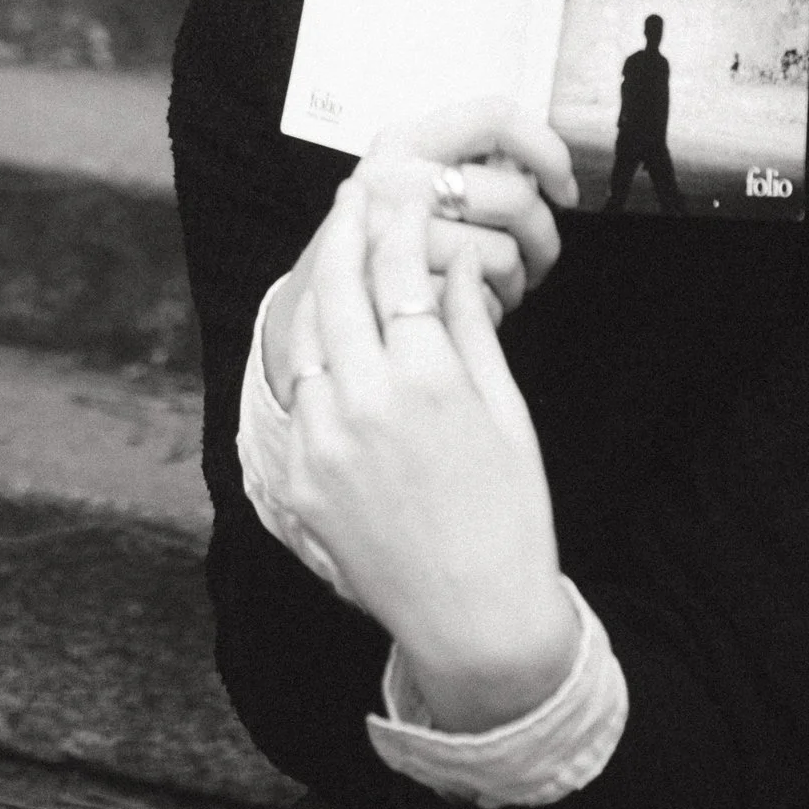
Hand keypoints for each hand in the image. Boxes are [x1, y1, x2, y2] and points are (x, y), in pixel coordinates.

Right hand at [261, 95, 575, 405]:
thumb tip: (544, 174)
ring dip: (517, 282)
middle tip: (538, 259)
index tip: (563, 190)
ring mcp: (388, 233)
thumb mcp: (410, 180)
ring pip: (505, 255)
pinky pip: (480, 302)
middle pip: (515, 195)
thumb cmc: (383, 242)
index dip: (547, 149)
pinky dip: (488, 313)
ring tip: (498, 287)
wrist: (314, 306)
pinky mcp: (392, 291)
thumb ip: (469, 165)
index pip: (496, 116)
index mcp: (403, 139)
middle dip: (544, 238)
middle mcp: (390, 177)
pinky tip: (468, 308)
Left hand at [281, 215, 577, 733]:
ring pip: (307, 337)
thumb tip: (456, 263)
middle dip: (344, 231)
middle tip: (352, 194)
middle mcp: (364, 402)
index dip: (399, 220)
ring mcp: (322, 442)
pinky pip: (299, 399)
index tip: (401, 191)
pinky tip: (327, 338)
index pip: (399, 268)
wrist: (476, 618)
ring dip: (319, 288)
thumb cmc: (510, 513)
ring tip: (332, 254)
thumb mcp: (506, 412)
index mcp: (426, 379)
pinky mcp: (299, 479)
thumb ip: (473, 330)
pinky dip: (314, 362)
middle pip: (339, 287)